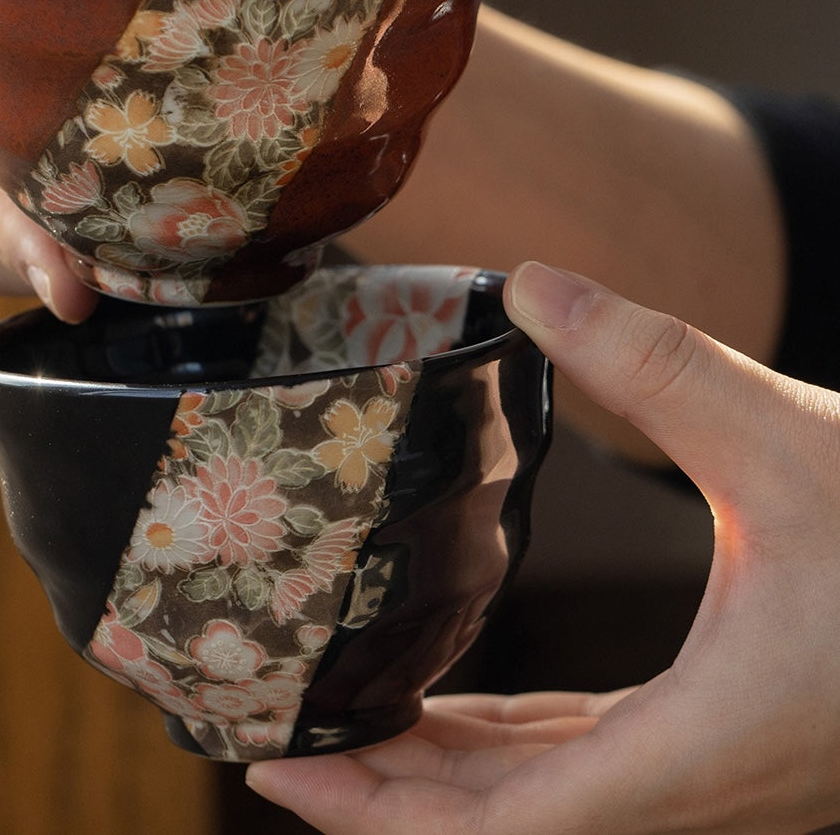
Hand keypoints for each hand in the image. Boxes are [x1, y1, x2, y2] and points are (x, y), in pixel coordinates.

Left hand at [246, 261, 839, 833]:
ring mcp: (721, 773)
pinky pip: (591, 763)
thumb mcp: (796, 440)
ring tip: (342, 723)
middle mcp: (706, 786)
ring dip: (440, 776)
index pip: (508, 826)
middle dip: (383, 798)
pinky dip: (507, 748)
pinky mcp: (731, 737)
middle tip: (273, 741)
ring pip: (546, 801)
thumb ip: (658, 362)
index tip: (280, 770)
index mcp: (709, 746)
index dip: (381, 814)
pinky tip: (457, 714)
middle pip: (504, 828)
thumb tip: (534, 281)